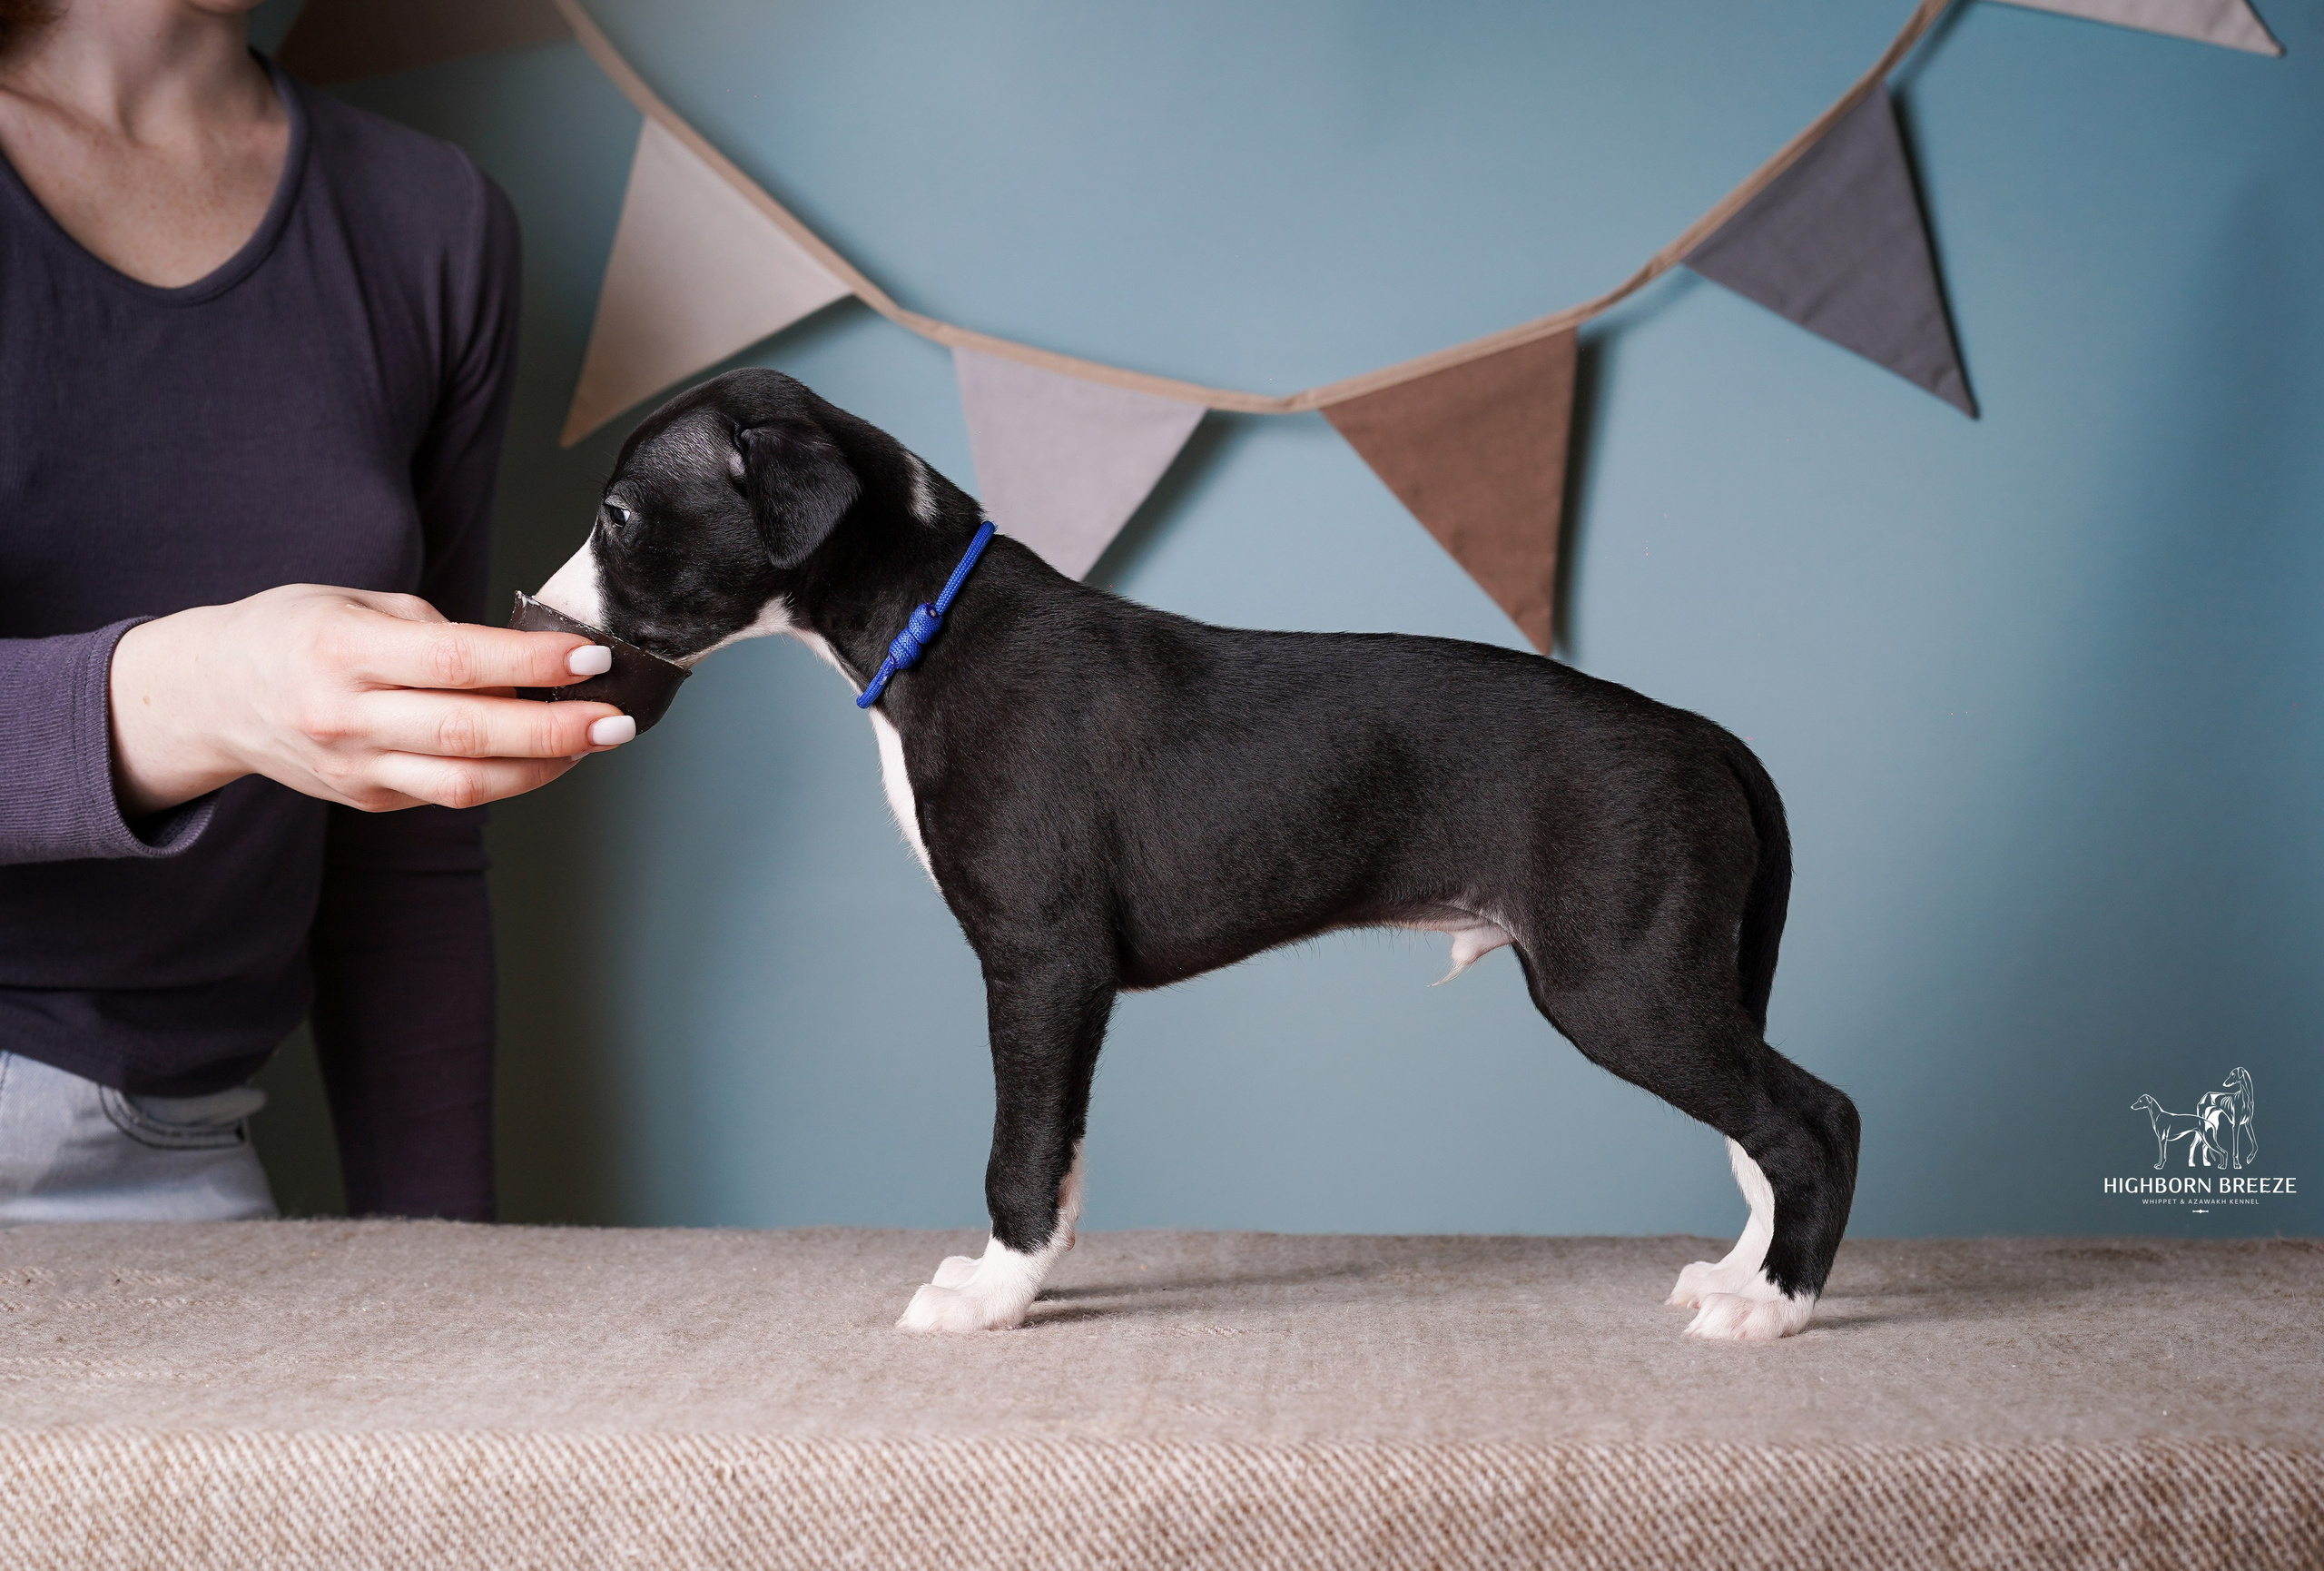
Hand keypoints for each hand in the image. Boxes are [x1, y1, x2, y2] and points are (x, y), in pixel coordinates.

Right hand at [108, 584, 633, 815]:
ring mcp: (356, 770)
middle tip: (619, 719)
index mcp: (340, 653)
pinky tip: (546, 752)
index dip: (530, 663)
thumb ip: (439, 635)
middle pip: (470, 735)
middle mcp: (346, 719)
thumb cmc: (294, 632)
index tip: (591, 657)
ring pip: (468, 783)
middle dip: (558, 730)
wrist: (212, 696)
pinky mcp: (368, 800)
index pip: (454, 663)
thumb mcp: (356, 605)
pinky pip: (450, 793)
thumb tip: (526, 664)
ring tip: (596, 739)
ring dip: (546, 765)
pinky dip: (508, 775)